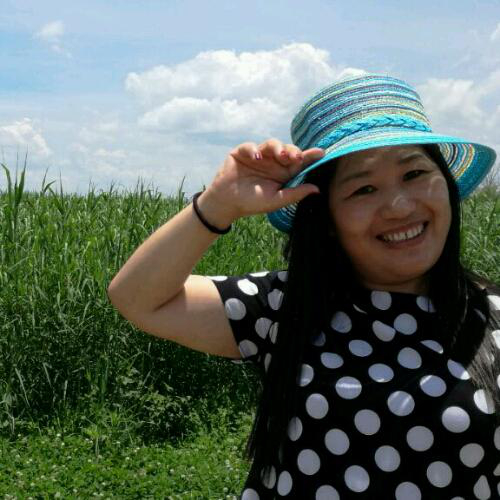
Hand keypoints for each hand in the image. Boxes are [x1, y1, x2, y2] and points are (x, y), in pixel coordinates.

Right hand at [202, 138, 324, 222]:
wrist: (227, 203)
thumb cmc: (253, 203)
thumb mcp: (276, 201)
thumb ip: (295, 194)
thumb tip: (317, 189)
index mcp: (283, 173)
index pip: (298, 162)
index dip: (310, 156)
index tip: (322, 153)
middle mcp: (273, 162)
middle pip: (287, 150)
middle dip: (293, 151)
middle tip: (295, 157)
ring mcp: (258, 156)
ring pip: (271, 144)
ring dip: (277, 147)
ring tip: (280, 155)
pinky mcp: (242, 152)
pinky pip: (250, 146)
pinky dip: (253, 150)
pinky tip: (257, 157)